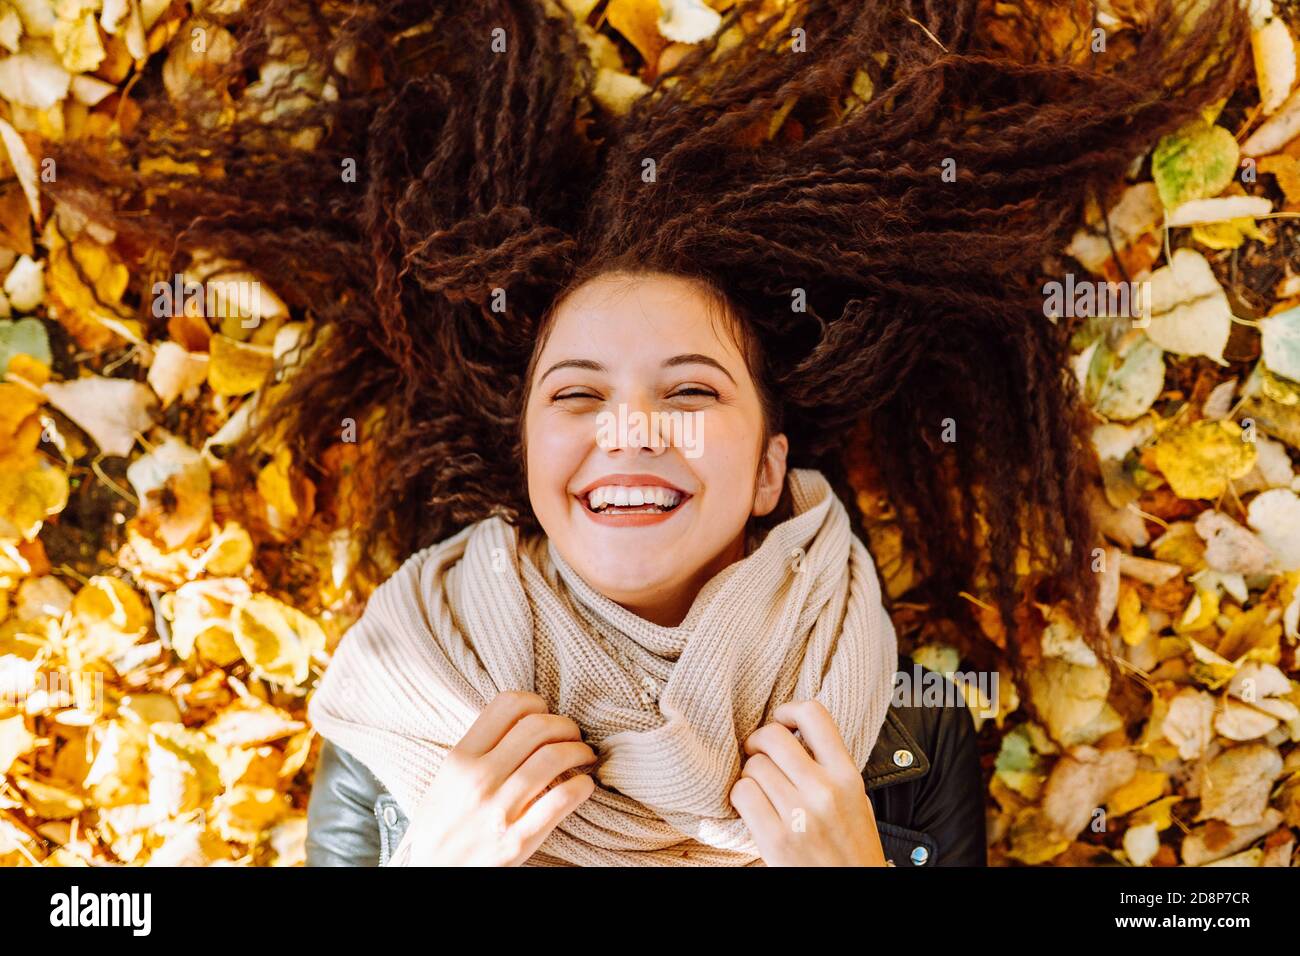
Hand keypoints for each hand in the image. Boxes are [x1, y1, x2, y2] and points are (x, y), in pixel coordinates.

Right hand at [398, 690, 596, 864]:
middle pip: (537, 727)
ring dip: (579, 751)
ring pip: (554, 758)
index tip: (544, 713)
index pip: (507, 705)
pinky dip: (582, 787)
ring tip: (584, 756)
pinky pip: (561, 801)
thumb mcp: (447, 777)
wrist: (433, 872)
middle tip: (573, 734)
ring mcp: (499, 810)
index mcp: (461, 758)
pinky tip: (585, 786)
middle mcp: (479, 779)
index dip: (536, 702)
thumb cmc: (442, 824)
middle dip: (565, 726)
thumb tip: (521, 720)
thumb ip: (478, 748)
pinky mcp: (517, 840)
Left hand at [728, 699, 887, 865]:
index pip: (814, 715)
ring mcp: (799, 815)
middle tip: (759, 755)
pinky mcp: (775, 838)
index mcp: (847, 776)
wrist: (853, 888)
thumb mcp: (855, 798)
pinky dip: (741, 796)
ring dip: (750, 773)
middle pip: (772, 736)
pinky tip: (753, 805)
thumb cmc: (850, 845)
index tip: (782, 722)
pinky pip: (742, 793)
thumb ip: (829, 765)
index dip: (789, 710)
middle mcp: (825, 791)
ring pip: (753, 766)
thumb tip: (792, 732)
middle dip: (758, 742)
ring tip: (761, 787)